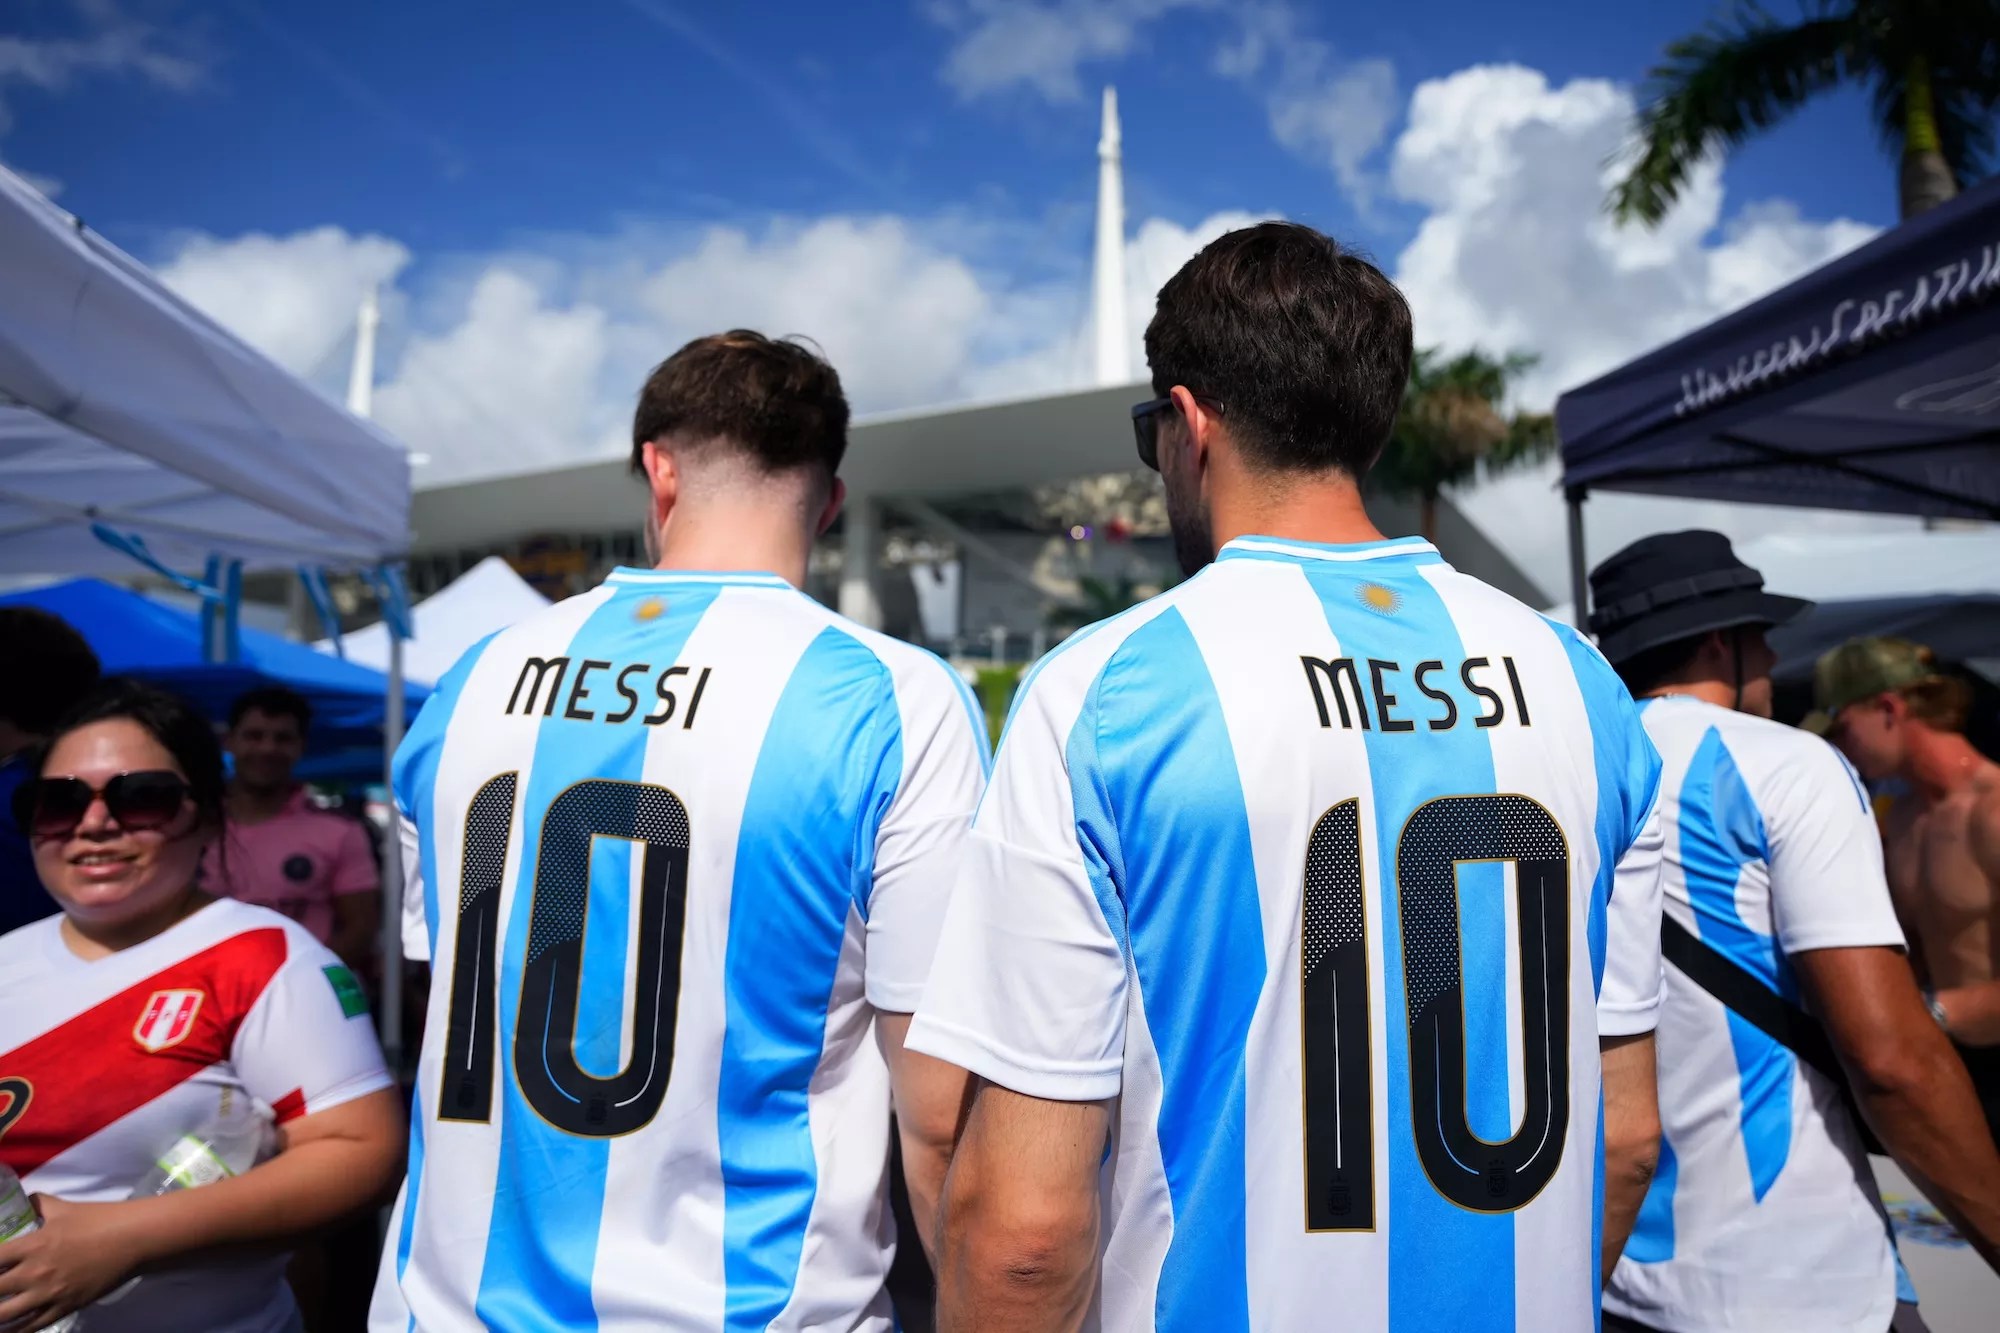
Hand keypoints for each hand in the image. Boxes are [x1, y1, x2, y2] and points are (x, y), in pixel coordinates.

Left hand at [0, 1196, 148, 1329]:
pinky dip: (15, 1330)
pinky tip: (8, 1329)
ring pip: (5, 1315)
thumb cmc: (98, 1219)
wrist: (133, 1238)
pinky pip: (31, 1326)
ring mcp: (49, 1294)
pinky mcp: (64, 1307)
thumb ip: (39, 1204)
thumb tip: (24, 1200)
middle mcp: (34, 1273)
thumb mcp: (63, 1207)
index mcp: (32, 1245)